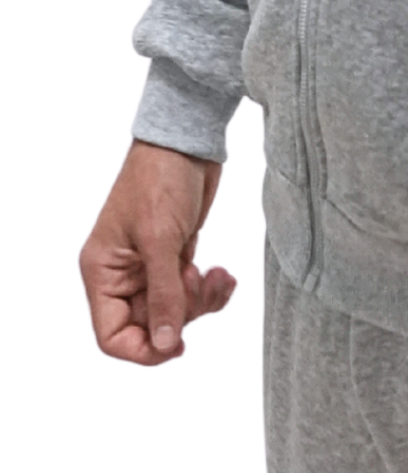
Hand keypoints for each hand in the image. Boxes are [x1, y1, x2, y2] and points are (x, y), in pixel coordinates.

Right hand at [80, 140, 233, 364]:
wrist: (187, 139)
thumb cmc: (160, 178)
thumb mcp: (160, 239)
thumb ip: (164, 295)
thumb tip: (165, 344)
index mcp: (103, 271)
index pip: (111, 335)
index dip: (143, 349)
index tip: (178, 344)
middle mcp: (122, 274)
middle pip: (148, 326)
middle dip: (181, 315)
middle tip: (198, 284)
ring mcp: (149, 266)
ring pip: (174, 312)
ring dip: (200, 302)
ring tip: (216, 276)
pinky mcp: (174, 256)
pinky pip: (190, 292)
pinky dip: (210, 290)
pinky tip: (224, 275)